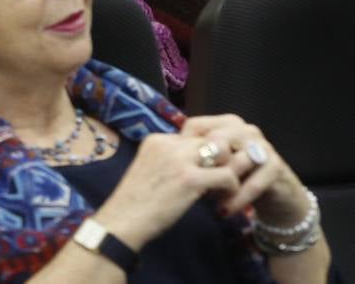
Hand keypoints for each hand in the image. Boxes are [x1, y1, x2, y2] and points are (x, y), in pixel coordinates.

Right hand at [93, 131, 241, 248]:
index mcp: (157, 139)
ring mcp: (179, 160)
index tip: (207, 170)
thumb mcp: (150, 168)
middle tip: (220, 179)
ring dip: (229, 168)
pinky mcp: (190, 179)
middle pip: (211, 139)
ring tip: (224, 186)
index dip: (205, 153)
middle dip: (221, 158)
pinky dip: (232, 187)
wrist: (123, 219)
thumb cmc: (135, 201)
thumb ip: (170, 159)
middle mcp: (168, 143)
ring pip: (223, 152)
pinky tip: (224, 198)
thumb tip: (197, 162)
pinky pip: (227, 175)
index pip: (194, 134)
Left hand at [179, 115, 309, 223]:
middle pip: (216, 139)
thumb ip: (194, 159)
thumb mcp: (211, 167)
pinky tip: (224, 212)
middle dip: (204, 164)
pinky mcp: (275, 166)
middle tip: (193, 184)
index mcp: (224, 124)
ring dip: (220, 183)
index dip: (183, 146)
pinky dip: (237, 199)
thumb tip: (163, 160)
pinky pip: (253, 182)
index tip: (176, 168)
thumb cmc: (234, 178)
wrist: (274, 195)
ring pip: (235, 159)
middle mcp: (243, 129)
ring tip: (207, 200)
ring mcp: (261, 145)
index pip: (195, 125)